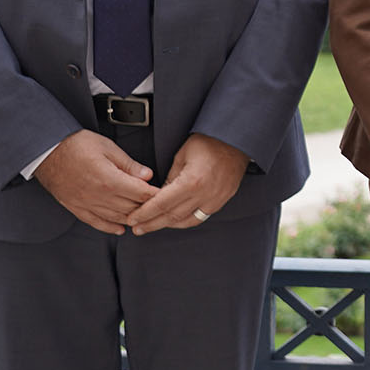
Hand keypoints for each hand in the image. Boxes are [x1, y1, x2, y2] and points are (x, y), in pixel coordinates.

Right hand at [34, 130, 158, 234]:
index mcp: (109, 180)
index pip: (141, 194)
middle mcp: (98, 196)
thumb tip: (147, 176)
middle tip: (160, 206)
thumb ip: (129, 165)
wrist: (47, 151)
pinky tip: (120, 229)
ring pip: (116, 218)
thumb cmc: (77, 145)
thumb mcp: (108, 148)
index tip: (166, 194)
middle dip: (147, 207)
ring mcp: (86, 204)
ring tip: (144, 217)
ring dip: (132, 218)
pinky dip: (110, 227)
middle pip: (131, 208)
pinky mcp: (76, 208)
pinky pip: (96, 222)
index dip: (156, 195)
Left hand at [127, 133, 248, 234]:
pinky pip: (201, 216)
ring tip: (152, 226)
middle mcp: (204, 194)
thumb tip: (159, 195)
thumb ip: (170, 178)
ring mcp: (216, 199)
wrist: (236, 140)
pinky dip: (186, 221)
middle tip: (137, 229)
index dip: (144, 213)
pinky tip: (175, 221)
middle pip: (172, 216)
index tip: (132, 219)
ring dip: (167, 225)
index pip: (161, 204)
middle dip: (151, 223)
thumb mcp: (182, 155)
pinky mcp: (223, 199)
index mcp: (191, 182)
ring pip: (187, 221)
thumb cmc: (209, 142)